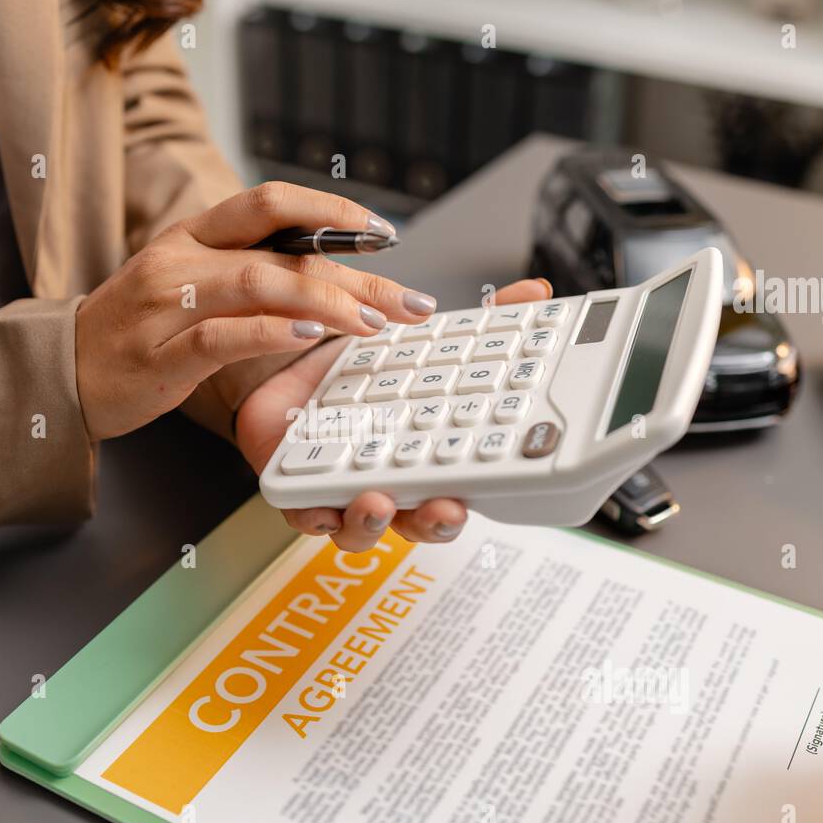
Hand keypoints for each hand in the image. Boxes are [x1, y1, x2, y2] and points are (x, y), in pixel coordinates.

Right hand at [74, 182, 437, 440]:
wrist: (59, 373)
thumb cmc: (137, 333)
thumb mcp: (189, 286)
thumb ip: (246, 273)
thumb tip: (326, 276)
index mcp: (193, 236)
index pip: (270, 201)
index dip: (332, 210)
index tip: (384, 232)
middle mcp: (182, 259)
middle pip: (283, 250)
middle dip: (355, 272)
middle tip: (408, 299)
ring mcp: (168, 305)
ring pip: (260, 284)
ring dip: (326, 302)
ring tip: (373, 322)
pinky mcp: (159, 355)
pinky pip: (223, 335)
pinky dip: (273, 334)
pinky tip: (312, 338)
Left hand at [236, 278, 554, 551]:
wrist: (287, 350)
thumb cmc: (358, 361)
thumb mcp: (424, 330)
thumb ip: (484, 318)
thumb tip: (535, 293)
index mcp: (427, 454)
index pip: (463, 486)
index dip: (484, 488)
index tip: (504, 481)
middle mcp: (389, 480)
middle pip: (420, 522)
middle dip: (435, 521)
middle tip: (446, 506)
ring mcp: (342, 489)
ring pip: (362, 530)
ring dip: (372, 523)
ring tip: (377, 501)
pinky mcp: (296, 485)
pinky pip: (306, 513)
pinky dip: (315, 511)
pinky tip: (320, 503)